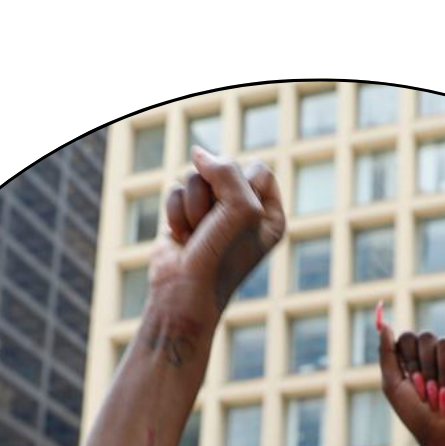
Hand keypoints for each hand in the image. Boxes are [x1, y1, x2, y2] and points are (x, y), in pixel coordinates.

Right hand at [147, 147, 284, 317]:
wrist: (183, 293)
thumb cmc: (220, 258)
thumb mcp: (240, 208)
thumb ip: (226, 170)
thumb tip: (198, 153)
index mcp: (269, 214)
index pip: (259, 170)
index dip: (243, 184)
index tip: (237, 214)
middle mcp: (242, 213)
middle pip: (224, 169)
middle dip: (212, 194)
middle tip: (212, 226)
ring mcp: (211, 214)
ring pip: (195, 177)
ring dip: (192, 206)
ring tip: (195, 235)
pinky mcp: (183, 216)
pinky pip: (175, 191)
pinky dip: (175, 213)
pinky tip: (180, 238)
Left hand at [378, 308, 444, 445]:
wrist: (443, 432)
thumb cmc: (415, 413)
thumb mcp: (392, 384)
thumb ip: (386, 354)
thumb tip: (384, 325)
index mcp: (410, 357)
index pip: (407, 337)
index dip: (409, 358)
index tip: (411, 380)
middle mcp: (430, 353)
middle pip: (425, 336)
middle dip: (425, 367)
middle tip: (426, 391)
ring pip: (444, 343)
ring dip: (441, 373)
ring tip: (442, 395)